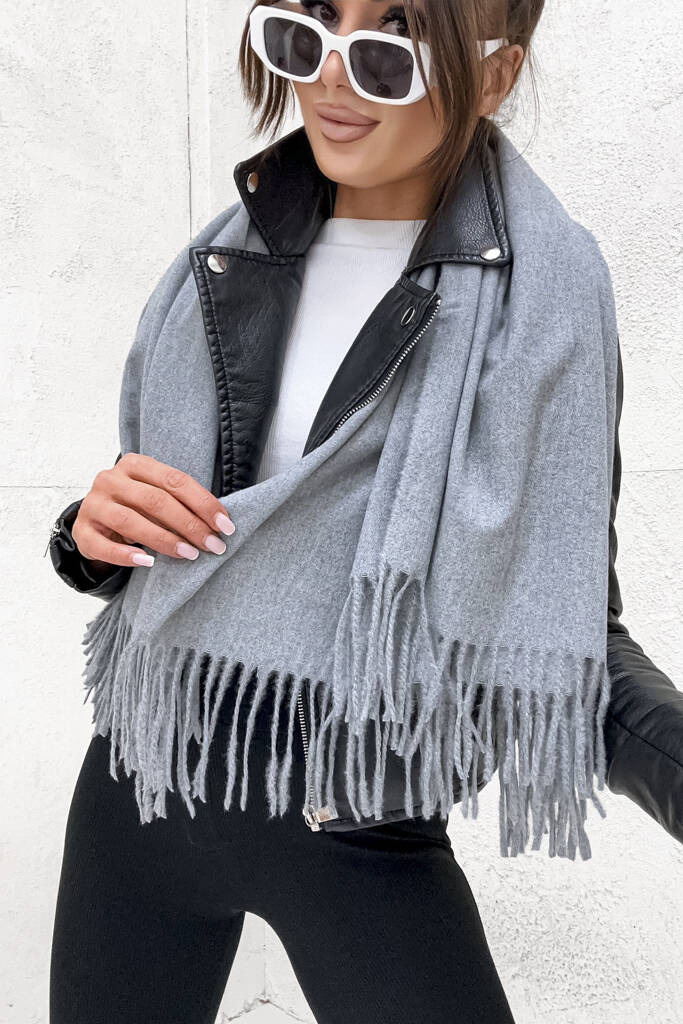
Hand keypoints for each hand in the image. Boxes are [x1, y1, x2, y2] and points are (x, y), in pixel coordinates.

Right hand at [71, 453, 234, 568]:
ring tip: (190, 554)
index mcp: (135, 464)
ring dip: (164, 540)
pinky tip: (148, 562)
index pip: (175, 480)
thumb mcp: (157, 496)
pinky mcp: (82, 531)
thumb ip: (181, 502)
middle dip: (189, 525)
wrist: (95, 520)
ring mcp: (93, 504)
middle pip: (156, 501)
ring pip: (131, 522)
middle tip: (213, 545)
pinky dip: (126, 555)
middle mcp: (110, 479)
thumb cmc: (136, 508)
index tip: (225, 525)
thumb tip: (219, 523)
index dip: (203, 503)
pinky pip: (104, 546)